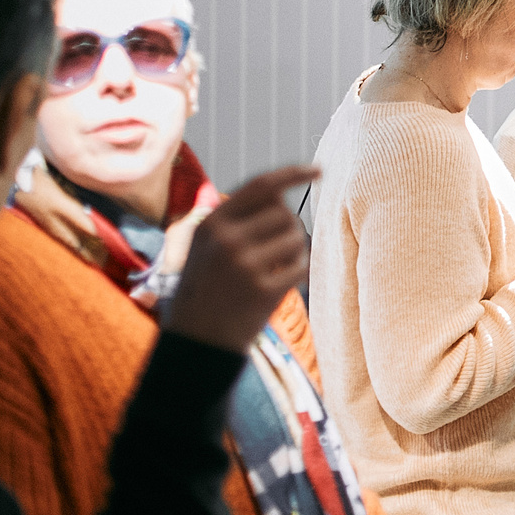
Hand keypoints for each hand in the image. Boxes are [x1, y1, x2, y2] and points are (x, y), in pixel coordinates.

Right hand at [165, 166, 318, 353]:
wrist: (195, 344)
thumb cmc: (206, 290)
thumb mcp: (205, 247)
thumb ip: (237, 219)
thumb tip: (282, 192)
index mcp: (211, 224)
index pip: (261, 186)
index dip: (293, 174)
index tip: (319, 170)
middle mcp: (225, 240)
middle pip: (285, 213)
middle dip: (290, 229)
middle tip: (276, 252)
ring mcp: (243, 265)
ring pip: (297, 238)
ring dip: (295, 252)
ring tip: (274, 270)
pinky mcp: (262, 291)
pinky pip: (301, 267)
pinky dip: (298, 274)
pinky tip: (279, 286)